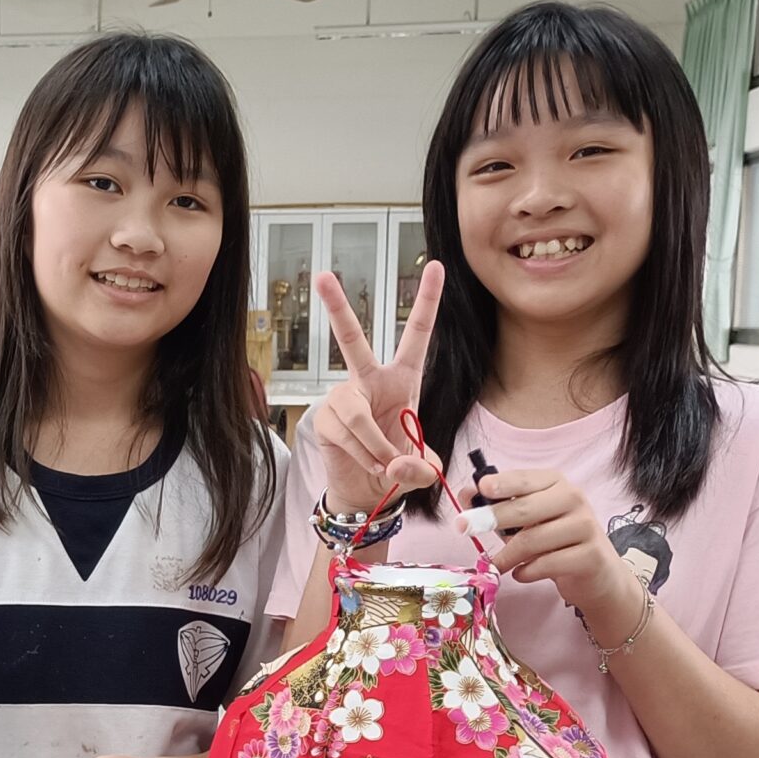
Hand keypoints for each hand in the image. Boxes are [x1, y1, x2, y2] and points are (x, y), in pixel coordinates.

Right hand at [310, 261, 446, 516]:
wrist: (367, 491)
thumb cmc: (397, 465)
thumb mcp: (421, 466)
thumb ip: (418, 466)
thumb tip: (395, 463)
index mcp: (402, 379)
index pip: (416, 335)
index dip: (426, 301)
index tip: (435, 266)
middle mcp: (368, 380)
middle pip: (351, 342)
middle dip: (337, 309)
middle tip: (323, 276)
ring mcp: (341, 398)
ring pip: (357, 414)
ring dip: (376, 446)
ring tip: (384, 463)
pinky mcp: (324, 419)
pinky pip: (346, 434)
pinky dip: (364, 455)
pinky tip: (367, 463)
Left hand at [468, 468, 637, 618]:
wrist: (598, 574)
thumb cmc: (556, 542)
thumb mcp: (529, 520)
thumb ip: (500, 507)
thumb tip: (465, 495)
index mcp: (557, 484)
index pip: (525, 480)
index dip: (502, 483)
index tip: (480, 488)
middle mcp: (574, 499)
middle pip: (524, 508)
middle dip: (490, 518)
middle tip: (464, 528)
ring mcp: (585, 527)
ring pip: (533, 540)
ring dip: (507, 555)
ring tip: (496, 565)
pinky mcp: (590, 556)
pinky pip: (547, 565)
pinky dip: (526, 572)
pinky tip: (521, 574)